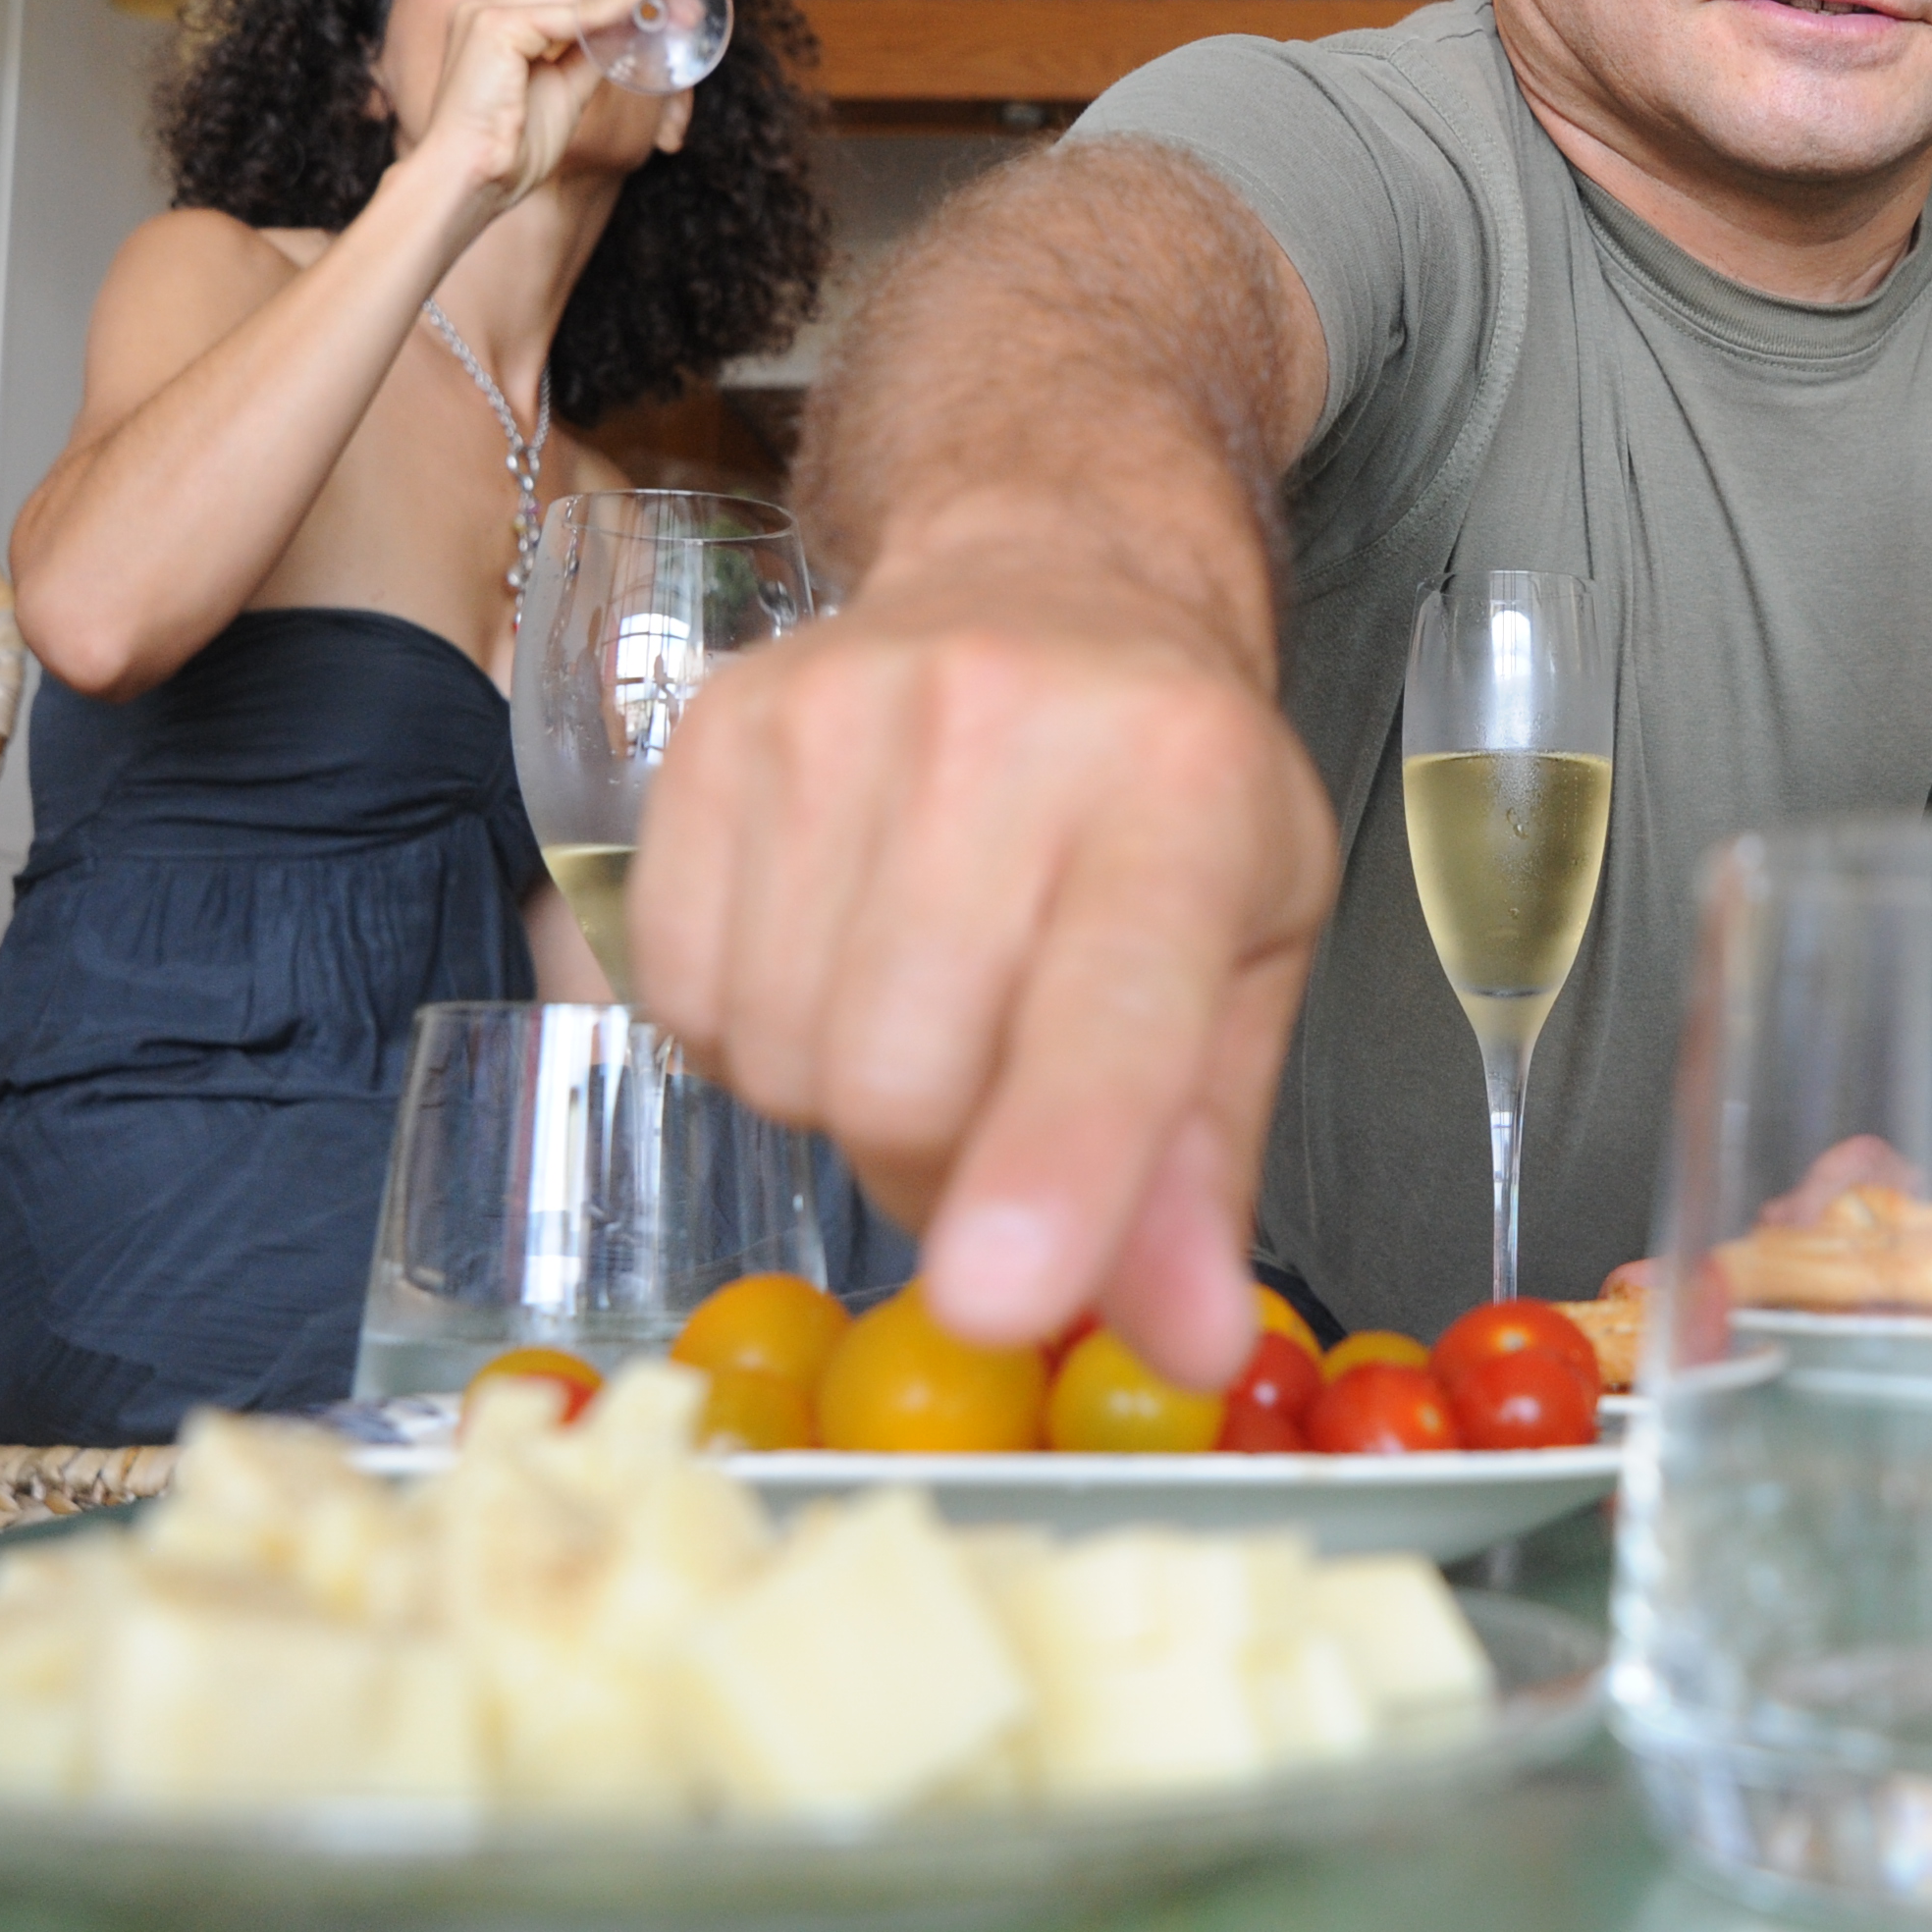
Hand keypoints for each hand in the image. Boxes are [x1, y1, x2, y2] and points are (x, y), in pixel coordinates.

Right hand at [399, 0, 645, 219]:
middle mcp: (484, 11)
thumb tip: (624, 31)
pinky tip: (639, 3)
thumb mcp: (564, 93)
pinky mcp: (493, 25)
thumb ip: (587, 57)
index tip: (660, 0)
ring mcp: (484, 13)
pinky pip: (564, 13)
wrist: (471, 180)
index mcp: (495, 26)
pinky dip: (606, 9)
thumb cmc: (510, 152)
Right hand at [630, 549, 1337, 1393]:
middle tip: (997, 1096)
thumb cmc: (1163, 800)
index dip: (1055, 1165)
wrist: (1049, 580)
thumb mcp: (1248, 968)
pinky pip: (682, 996)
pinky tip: (832, 952)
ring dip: (843, 1097)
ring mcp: (840, 716)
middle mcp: (1007, 729)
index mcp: (1183, 794)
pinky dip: (750, 1029)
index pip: (1110, 1013)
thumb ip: (1203, 1172)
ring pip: (782, 1057)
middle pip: (901, 1078)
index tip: (997, 1299)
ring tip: (927, 1003)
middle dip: (940, 1158)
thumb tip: (1184, 1350)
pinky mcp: (714, 730)